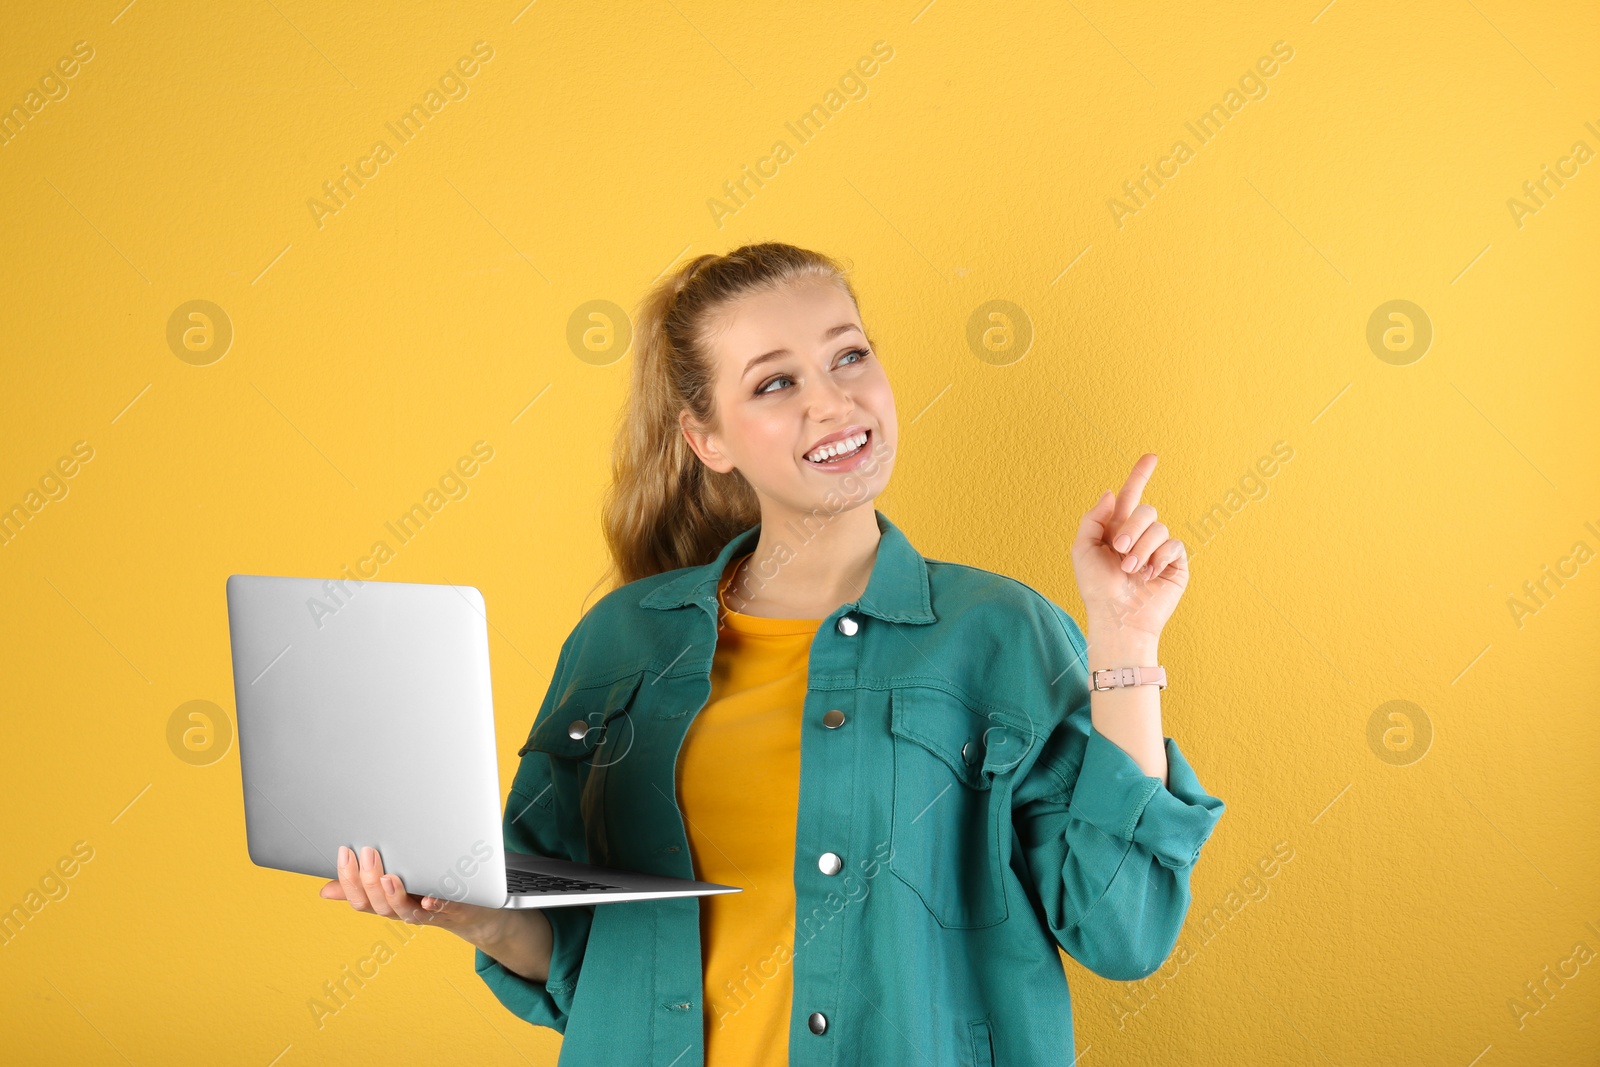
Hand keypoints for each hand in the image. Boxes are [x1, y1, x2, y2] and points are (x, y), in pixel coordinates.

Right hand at [319, 845, 507, 944]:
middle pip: (380, 906)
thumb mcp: (396, 888)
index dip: (348, 880)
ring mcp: (431, 913)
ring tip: (389, 876)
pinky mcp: (457, 909)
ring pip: (407, 913)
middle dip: (370, 881)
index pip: (360, 900)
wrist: (477, 912)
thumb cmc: (431, 894)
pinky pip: (446, 909)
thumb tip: (326, 890)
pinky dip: (437, 905)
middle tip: (367, 852)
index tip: (345, 852)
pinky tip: (430, 898)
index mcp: (389, 904)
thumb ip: (365, 887)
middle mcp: (406, 912)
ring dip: (396, 896)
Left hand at [1070, 453, 1188, 643]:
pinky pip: (1173, 545)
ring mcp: (1159, 549)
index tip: (1151, 456)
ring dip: (1141, 548)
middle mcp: (1140, 536)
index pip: (1130, 496)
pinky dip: (1158, 558)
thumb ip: (1093, 517)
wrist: (1117, 617)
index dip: (1140, 475)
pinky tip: (1149, 575)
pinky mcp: (1175, 563)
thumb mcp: (1083, 549)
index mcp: (1117, 529)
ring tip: (1131, 570)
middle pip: (1146, 510)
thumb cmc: (1097, 588)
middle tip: (1119, 550)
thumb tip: (1112, 492)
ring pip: (1159, 527)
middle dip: (1131, 528)